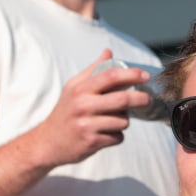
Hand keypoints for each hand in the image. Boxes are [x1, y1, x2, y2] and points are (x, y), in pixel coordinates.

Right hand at [29, 49, 154, 166]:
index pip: (110, 76)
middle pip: (122, 99)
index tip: (146, 76)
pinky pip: (117, 137)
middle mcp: (82, 105)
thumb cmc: (65, 111)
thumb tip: (109, 52)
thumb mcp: (73, 88)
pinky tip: (105, 133)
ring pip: (123, 121)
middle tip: (148, 99)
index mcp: (79, 88)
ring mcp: (86, 125)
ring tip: (113, 121)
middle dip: (140, 99)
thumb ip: (93, 70)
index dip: (132, 74)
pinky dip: (116, 136)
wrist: (48, 142)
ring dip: (124, 121)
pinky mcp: (91, 142)